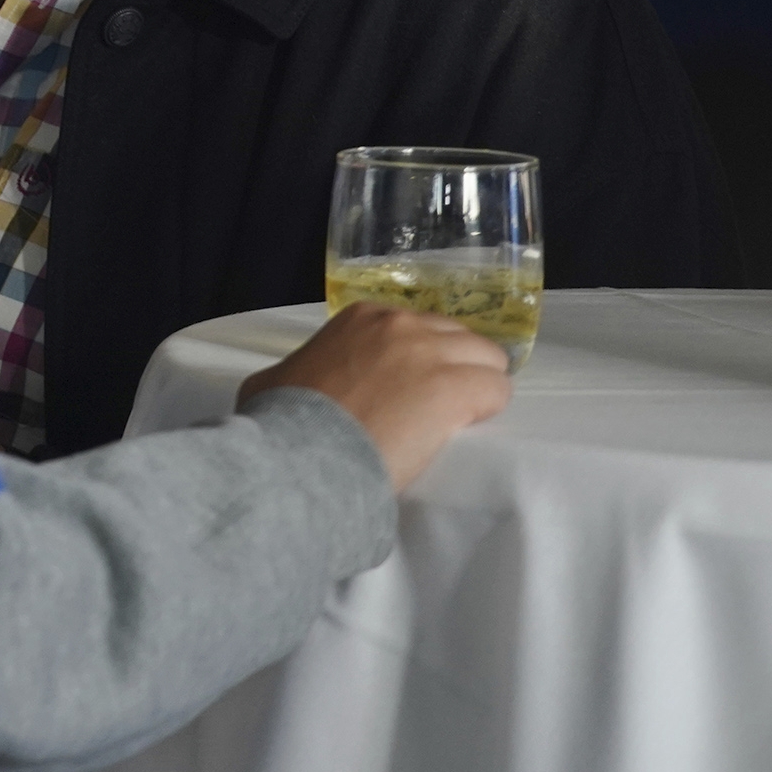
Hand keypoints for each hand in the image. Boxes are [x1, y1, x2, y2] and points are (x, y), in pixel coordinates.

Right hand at [239, 303, 511, 490]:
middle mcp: (400, 325)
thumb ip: (294, 372)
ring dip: (478, 386)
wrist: (303, 453)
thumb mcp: (274, 381)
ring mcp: (430, 355)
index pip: (418, 327)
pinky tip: (468, 427)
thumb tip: (291, 385)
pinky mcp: (455, 389)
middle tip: (438, 404)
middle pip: (458, 337)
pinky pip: (497, 390)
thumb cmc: (281, 421)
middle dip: (454, 367)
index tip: (409, 388)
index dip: (420, 359)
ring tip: (460, 420)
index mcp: (361, 318)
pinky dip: (488, 409)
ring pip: (489, 359)